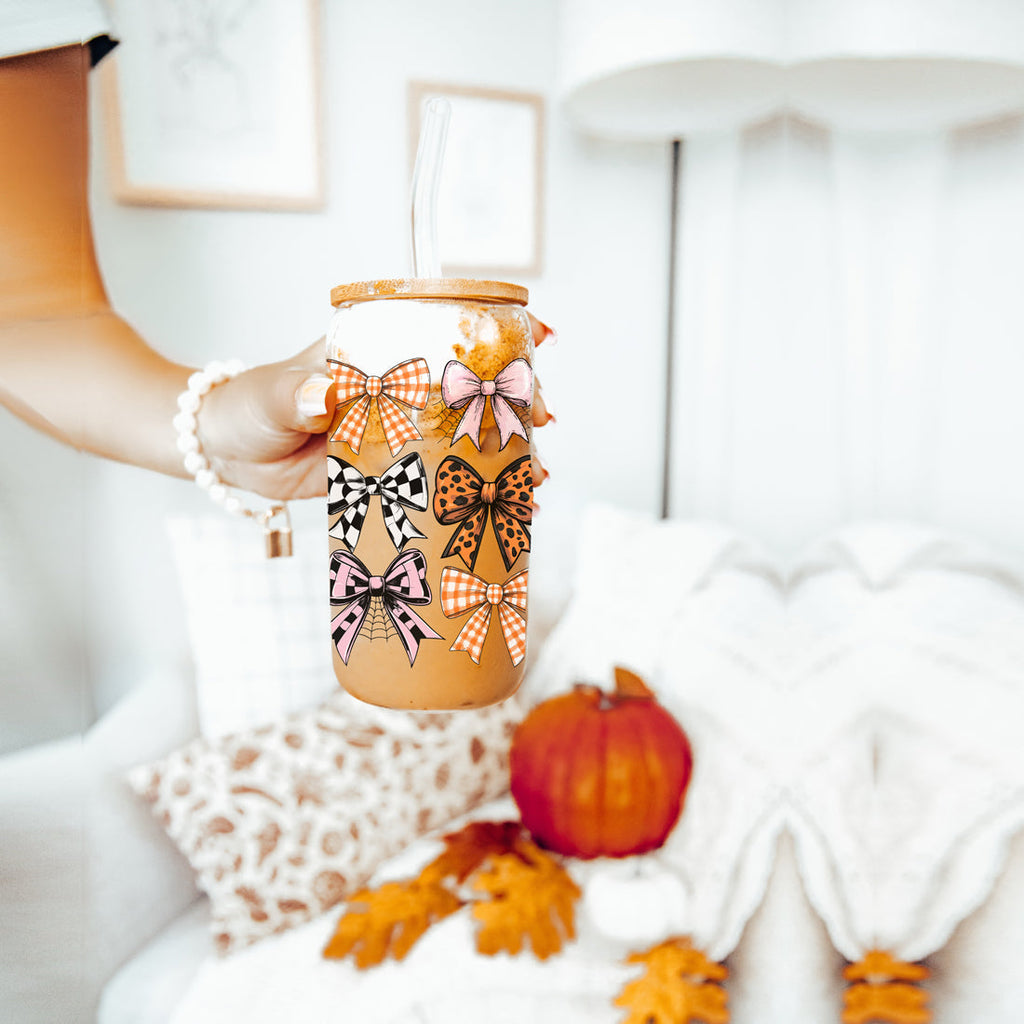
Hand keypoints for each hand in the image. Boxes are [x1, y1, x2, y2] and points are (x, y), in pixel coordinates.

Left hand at [197, 313, 555, 500]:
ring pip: (466, 435)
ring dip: (505, 453)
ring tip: (533, 479)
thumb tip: (323, 394)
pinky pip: (443, 480)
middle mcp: (401, 387)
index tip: (538, 336)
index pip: (446, 329)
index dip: (497, 331)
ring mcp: (403, 430)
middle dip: (517, 400)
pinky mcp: (396, 473)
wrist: (228, 454)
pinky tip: (505, 512)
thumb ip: (296, 393)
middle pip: (473, 386)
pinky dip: (474, 494)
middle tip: (542, 421)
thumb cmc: (248, 406)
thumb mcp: (271, 395)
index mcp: (379, 350)